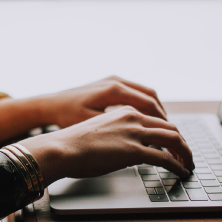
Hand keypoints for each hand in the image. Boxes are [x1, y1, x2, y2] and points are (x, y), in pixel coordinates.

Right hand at [19, 106, 193, 186]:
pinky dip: (178, 165)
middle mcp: (133, 118)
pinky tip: (181, 172)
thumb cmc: (72, 145)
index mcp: (124, 111)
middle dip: (182, 143)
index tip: (174, 145)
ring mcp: (134, 133)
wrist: (61, 148)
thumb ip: (117, 136)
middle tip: (186, 156)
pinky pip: (166, 158)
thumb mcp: (99, 133)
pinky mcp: (134, 151)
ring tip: (188, 165)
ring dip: (185, 154)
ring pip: (174, 139)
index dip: (169, 133)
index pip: (156, 120)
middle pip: (170, 128)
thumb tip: (125, 152)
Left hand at [40, 75, 166, 127]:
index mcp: (114, 90)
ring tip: (161, 128)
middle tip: (171, 134)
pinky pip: (135, 92)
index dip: (162, 122)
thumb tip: (142, 141)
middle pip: (151, 97)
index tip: (169, 136)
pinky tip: (146, 120)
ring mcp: (113, 80)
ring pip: (145, 93)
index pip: (149, 104)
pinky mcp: (110, 83)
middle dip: (163, 116)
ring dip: (155, 110)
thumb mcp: (92, 126)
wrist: (51, 104)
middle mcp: (116, 81)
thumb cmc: (67, 117)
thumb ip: (117, 130)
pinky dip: (145, 105)